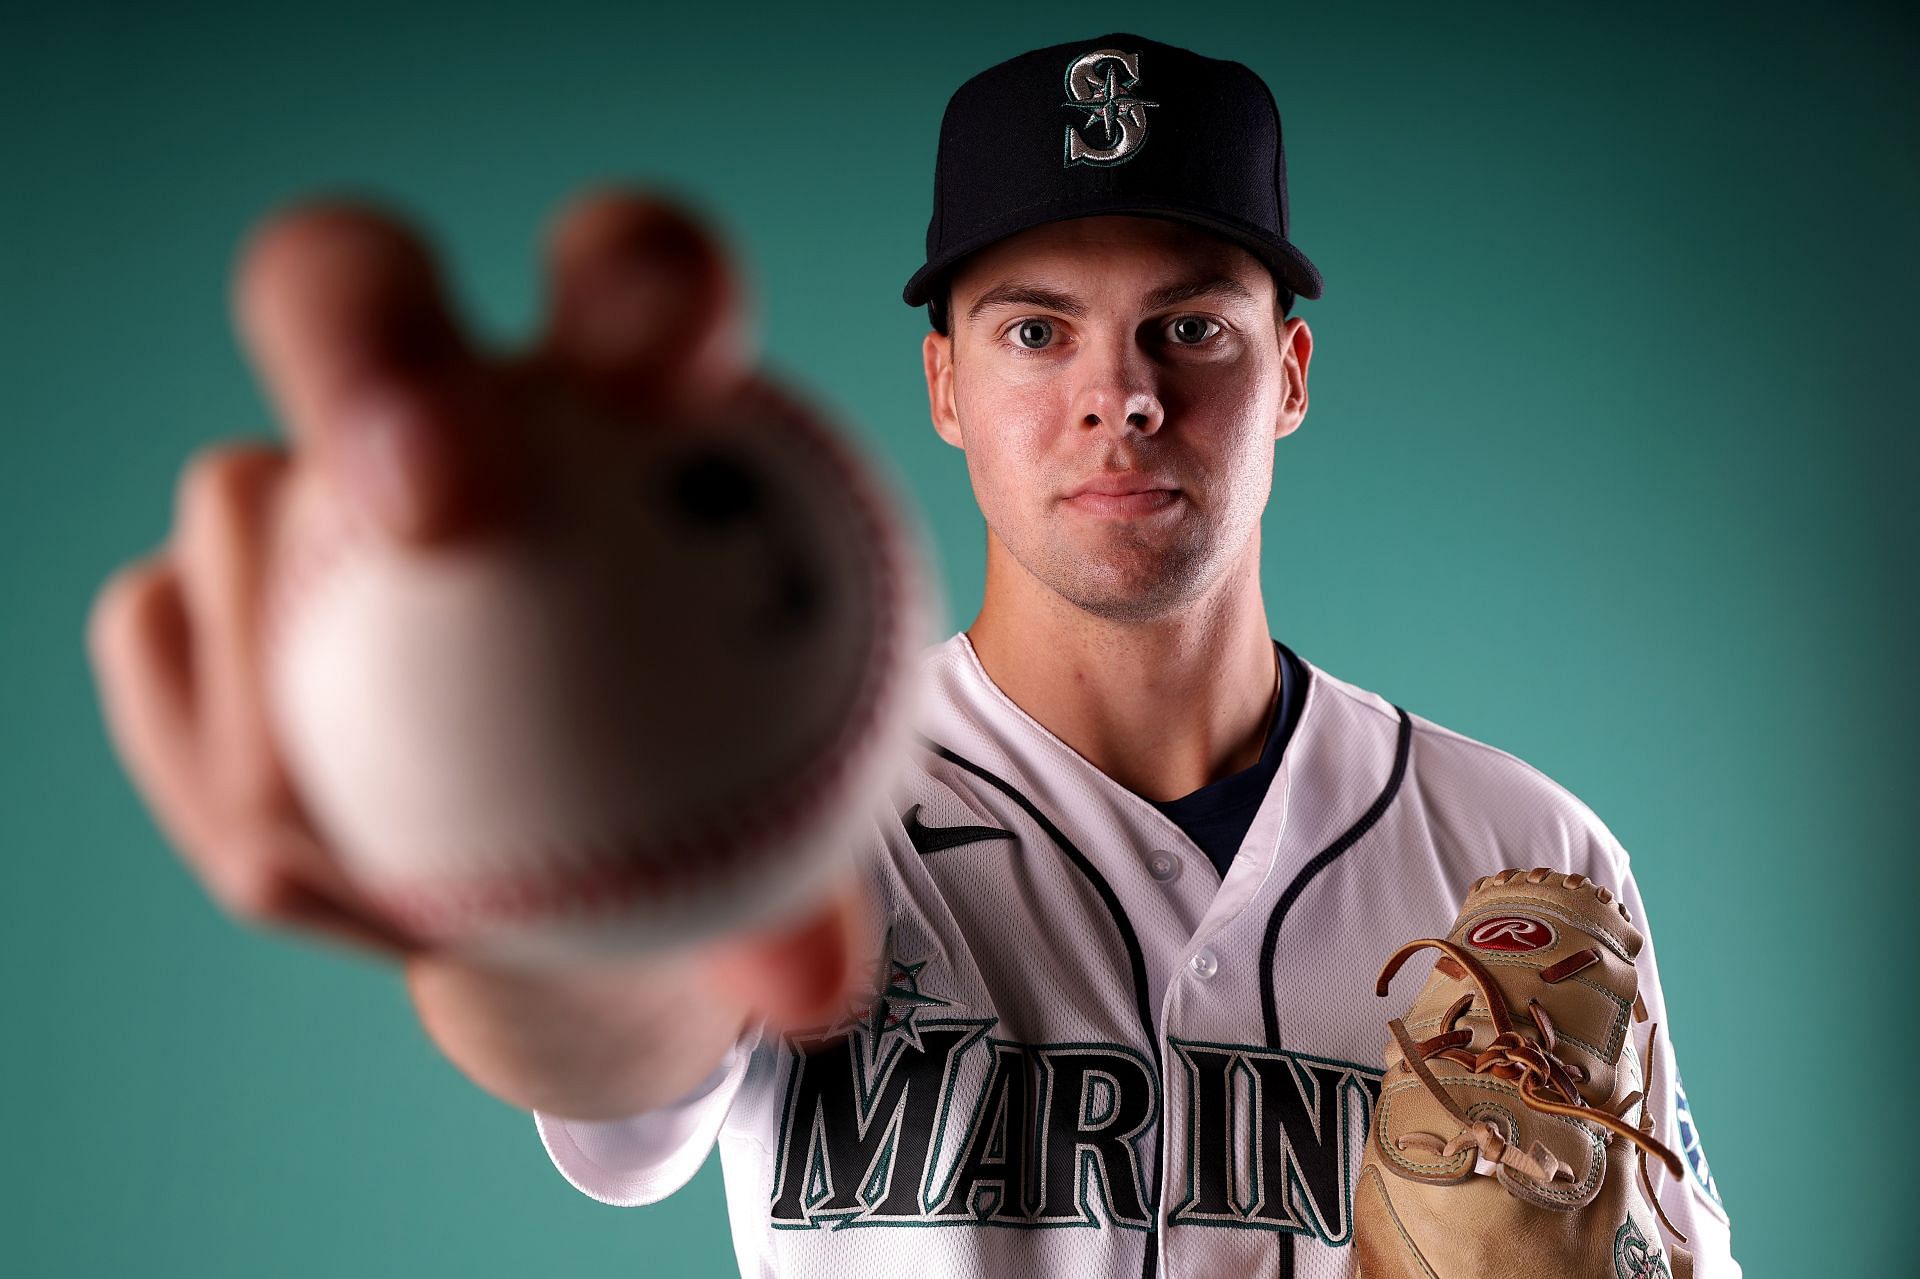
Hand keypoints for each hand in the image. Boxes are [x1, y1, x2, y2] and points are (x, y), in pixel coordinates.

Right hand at [85, 188, 874, 1032]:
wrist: (566, 879)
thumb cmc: (698, 818)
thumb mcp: (774, 855)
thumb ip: (797, 886)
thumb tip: (810, 982)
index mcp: (613, 399)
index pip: (636, 279)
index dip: (644, 282)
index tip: (669, 380)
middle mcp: (429, 400)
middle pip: (348, 279)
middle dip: (371, 344)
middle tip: (436, 503)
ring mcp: (280, 491)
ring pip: (235, 500)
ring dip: (297, 674)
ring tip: (410, 853)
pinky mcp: (177, 598)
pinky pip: (157, 644)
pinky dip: (230, 767)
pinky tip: (330, 871)